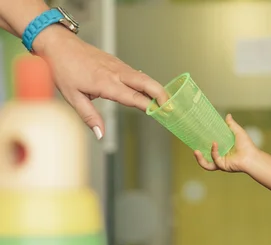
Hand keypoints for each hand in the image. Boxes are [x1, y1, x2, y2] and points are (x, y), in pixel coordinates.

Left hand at [36, 26, 168, 138]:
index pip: (133, 97)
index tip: (161, 114)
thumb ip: (89, 116)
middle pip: (146, 83)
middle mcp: (115, 73)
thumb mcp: (72, 97)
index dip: (149, 106)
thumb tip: (101, 134)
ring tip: (166, 103)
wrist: (59, 44)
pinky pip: (136, 73)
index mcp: (105, 83)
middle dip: (162, 95)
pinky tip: (149, 91)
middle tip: (172, 107)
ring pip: (144, 77)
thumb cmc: (63, 69)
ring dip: (156, 89)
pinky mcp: (117, 63)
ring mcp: (118, 66)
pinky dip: (146, 83)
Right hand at [194, 114, 258, 172]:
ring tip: (195, 151)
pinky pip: (215, 160)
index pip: (210, 148)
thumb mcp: (237, 132)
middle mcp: (221, 157)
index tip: (197, 137)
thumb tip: (228, 115)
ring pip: (207, 165)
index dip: (203, 144)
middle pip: (206, 158)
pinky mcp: (223, 166)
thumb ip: (231, 125)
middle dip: (198, 156)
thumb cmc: (247, 145)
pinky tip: (214, 144)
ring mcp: (221, 163)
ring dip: (200, 159)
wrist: (252, 155)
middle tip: (193, 147)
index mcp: (223, 150)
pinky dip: (213, 152)